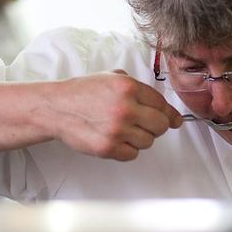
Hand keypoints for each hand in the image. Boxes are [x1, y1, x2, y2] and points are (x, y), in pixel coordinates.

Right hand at [47, 70, 181, 160]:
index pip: (162, 104)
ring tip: (124, 130)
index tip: (174, 120)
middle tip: (144, 124)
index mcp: (128, 87)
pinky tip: (116, 139)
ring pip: (148, 141)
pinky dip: (127, 149)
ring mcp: (116, 129)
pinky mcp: (107, 148)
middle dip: (156, 126)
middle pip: (161, 125)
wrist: (56, 108)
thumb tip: (166, 109)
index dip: (169, 114)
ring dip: (140, 138)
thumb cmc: (82, 92)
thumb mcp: (112, 77)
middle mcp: (125, 107)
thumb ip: (138, 89)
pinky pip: (132, 154)